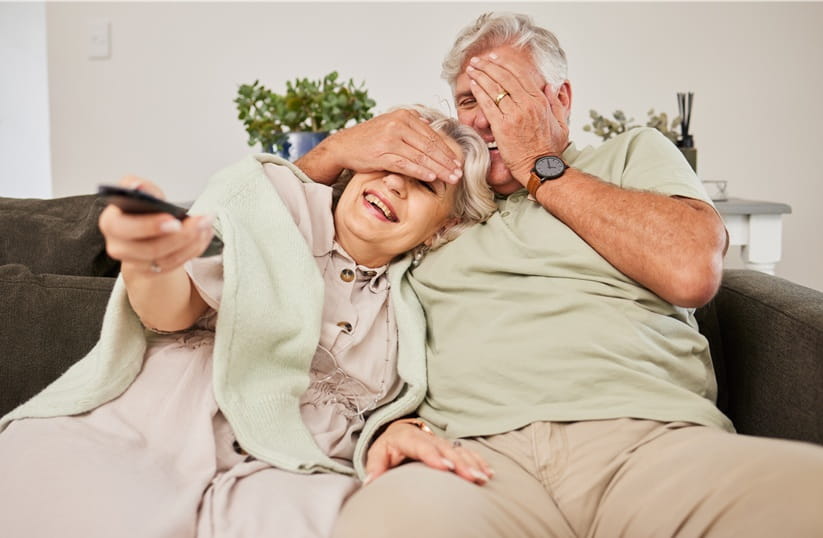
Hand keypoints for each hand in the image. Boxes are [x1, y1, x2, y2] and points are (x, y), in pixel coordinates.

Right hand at [99, 176, 214, 274]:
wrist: (144, 232)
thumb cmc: (141, 210)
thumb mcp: (139, 193)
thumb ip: (139, 187)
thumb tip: (137, 185)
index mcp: (111, 223)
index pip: (123, 228)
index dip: (149, 225)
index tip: (172, 218)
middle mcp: (119, 247)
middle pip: (150, 249)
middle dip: (178, 236)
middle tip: (197, 223)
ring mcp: (136, 263)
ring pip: (167, 259)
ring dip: (191, 242)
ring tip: (206, 224)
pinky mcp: (153, 272)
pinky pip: (176, 264)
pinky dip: (194, 248)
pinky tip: (204, 234)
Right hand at [306, 109, 464, 183]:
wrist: (343, 146)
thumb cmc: (368, 139)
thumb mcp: (391, 124)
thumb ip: (410, 125)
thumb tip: (430, 125)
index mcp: (404, 116)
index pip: (431, 135)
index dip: (446, 150)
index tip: (457, 161)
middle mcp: (398, 124)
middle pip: (429, 145)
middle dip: (446, 161)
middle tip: (459, 172)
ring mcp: (390, 139)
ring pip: (421, 156)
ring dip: (438, 169)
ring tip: (450, 178)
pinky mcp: (382, 154)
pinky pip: (406, 164)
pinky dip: (420, 171)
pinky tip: (432, 177)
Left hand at [365, 419, 493, 485]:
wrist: (399, 432)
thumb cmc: (388, 447)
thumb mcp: (377, 454)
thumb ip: (375, 467)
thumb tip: (371, 482)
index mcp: (407, 437)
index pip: (421, 446)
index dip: (434, 456)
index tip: (447, 468)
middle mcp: (427, 437)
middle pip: (445, 449)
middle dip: (460, 463)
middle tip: (472, 477)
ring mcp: (440, 441)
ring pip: (459, 451)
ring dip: (472, 463)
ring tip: (483, 478)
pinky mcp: (449, 446)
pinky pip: (466, 452)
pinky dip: (478, 461)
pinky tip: (488, 472)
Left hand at [466, 49, 569, 183]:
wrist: (540, 168)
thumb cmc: (550, 149)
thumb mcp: (561, 123)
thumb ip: (556, 103)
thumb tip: (551, 86)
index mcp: (540, 101)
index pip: (520, 75)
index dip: (504, 64)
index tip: (494, 58)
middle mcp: (527, 104)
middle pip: (504, 78)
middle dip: (488, 66)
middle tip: (477, 60)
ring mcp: (514, 115)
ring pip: (494, 88)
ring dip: (480, 75)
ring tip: (471, 68)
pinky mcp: (502, 127)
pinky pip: (487, 104)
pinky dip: (479, 92)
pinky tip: (472, 84)